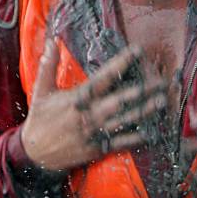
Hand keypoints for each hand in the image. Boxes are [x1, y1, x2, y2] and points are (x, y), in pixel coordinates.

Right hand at [21, 41, 165, 170]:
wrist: (34, 156)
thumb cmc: (40, 120)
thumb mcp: (41, 91)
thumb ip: (48, 65)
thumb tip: (51, 41)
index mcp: (78, 98)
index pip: (104, 77)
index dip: (121, 62)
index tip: (137, 50)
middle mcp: (90, 114)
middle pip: (121, 100)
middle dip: (142, 90)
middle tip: (161, 80)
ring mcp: (96, 132)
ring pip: (125, 120)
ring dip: (145, 111)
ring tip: (162, 101)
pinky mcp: (99, 148)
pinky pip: (121, 142)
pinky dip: (137, 138)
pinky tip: (153, 132)